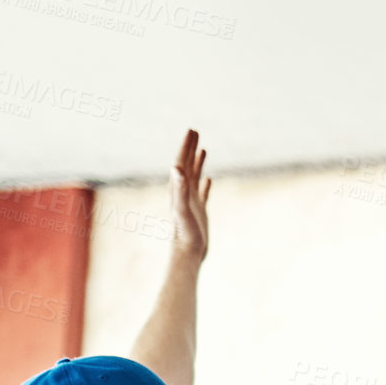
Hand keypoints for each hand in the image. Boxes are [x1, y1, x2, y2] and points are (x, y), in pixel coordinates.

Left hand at [169, 129, 210, 263]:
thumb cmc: (184, 233)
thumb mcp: (182, 209)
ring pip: (194, 177)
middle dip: (190, 148)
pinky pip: (202, 193)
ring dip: (198, 162)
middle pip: (187, 165)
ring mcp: (191, 202)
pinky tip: (209, 179)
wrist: (187, 253)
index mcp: (178, 188)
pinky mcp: (199, 212)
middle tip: (195, 132)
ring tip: (203, 149)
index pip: (181, 162)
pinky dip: (205, 184)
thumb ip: (180, 189)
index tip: (191, 131)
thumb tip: (176, 167)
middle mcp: (183, 193)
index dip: (186, 146)